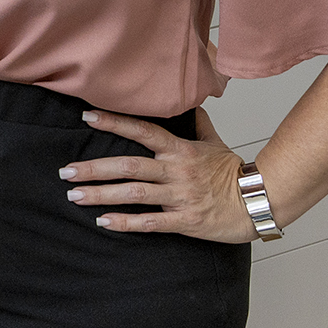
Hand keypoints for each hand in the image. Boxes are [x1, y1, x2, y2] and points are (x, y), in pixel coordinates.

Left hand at [62, 107, 256, 242]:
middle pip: (129, 166)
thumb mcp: (216, 144)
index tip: (87, 117)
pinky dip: (125, 222)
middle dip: (94, 168)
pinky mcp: (185, 220)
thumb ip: (199, 125)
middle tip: (66, 171)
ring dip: (101, 195)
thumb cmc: (236, 173)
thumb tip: (192, 105)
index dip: (115, 123)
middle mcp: (176, 171)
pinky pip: (150, 222)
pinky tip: (103, 222)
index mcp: (181, 151)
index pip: (143, 131)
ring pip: (134, 194)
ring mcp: (180, 196)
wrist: (261, 201)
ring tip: (75, 196)